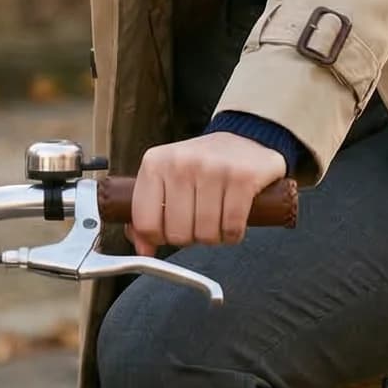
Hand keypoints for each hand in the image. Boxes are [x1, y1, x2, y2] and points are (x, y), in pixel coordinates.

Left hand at [128, 134, 288, 258]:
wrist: (244, 139)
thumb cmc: (202, 165)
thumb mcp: (166, 180)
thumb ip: (147, 215)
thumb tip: (143, 249)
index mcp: (155, 163)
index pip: (146, 224)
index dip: (159, 237)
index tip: (170, 229)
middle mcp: (181, 162)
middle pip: (177, 234)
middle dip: (190, 237)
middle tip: (198, 221)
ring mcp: (212, 169)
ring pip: (206, 235)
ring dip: (214, 236)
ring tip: (217, 218)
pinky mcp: (242, 178)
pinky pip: (232, 228)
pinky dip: (233, 234)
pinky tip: (233, 219)